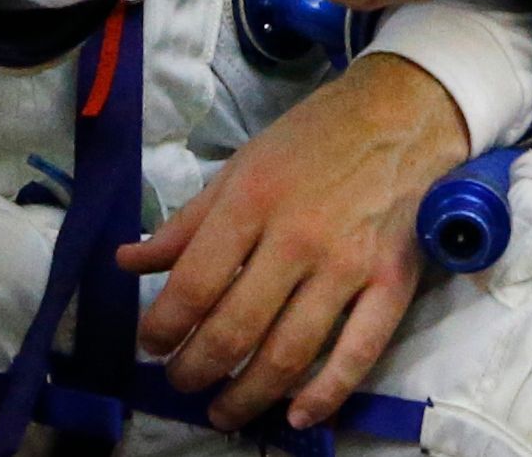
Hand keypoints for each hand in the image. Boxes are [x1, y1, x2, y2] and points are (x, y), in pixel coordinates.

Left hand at [125, 52, 471, 431]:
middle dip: (197, 369)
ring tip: (223, 412)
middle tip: (180, 383)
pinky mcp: (392, 284)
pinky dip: (326, 395)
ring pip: (289, 353)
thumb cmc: (313, 138)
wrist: (403, 113)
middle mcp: (297, 238)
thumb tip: (128, 262)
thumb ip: (187, 222)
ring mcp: (348, 266)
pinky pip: (357, 354)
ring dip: (248, 394)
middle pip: (236, 328)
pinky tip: (298, 417)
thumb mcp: (240, 166)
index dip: (165, 326)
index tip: (150, 346)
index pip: (195, 283)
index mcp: (252, 201)